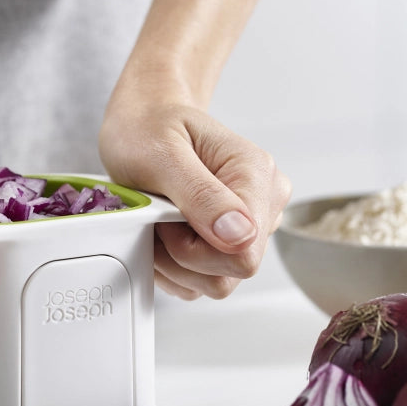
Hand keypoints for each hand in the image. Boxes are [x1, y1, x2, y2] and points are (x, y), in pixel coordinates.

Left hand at [99, 95, 290, 299]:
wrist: (143, 123)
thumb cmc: (150, 128)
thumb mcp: (163, 153)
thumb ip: (201, 195)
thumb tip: (240, 235)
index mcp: (255, 173)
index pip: (244, 251)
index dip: (193, 249)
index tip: (164, 216)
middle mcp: (263, 201)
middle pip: (231, 271)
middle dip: (181, 255)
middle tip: (156, 216)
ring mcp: (248, 226)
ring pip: (216, 282)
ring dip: (174, 262)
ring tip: (158, 220)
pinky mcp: (230, 244)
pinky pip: (203, 280)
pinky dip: (173, 266)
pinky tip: (162, 232)